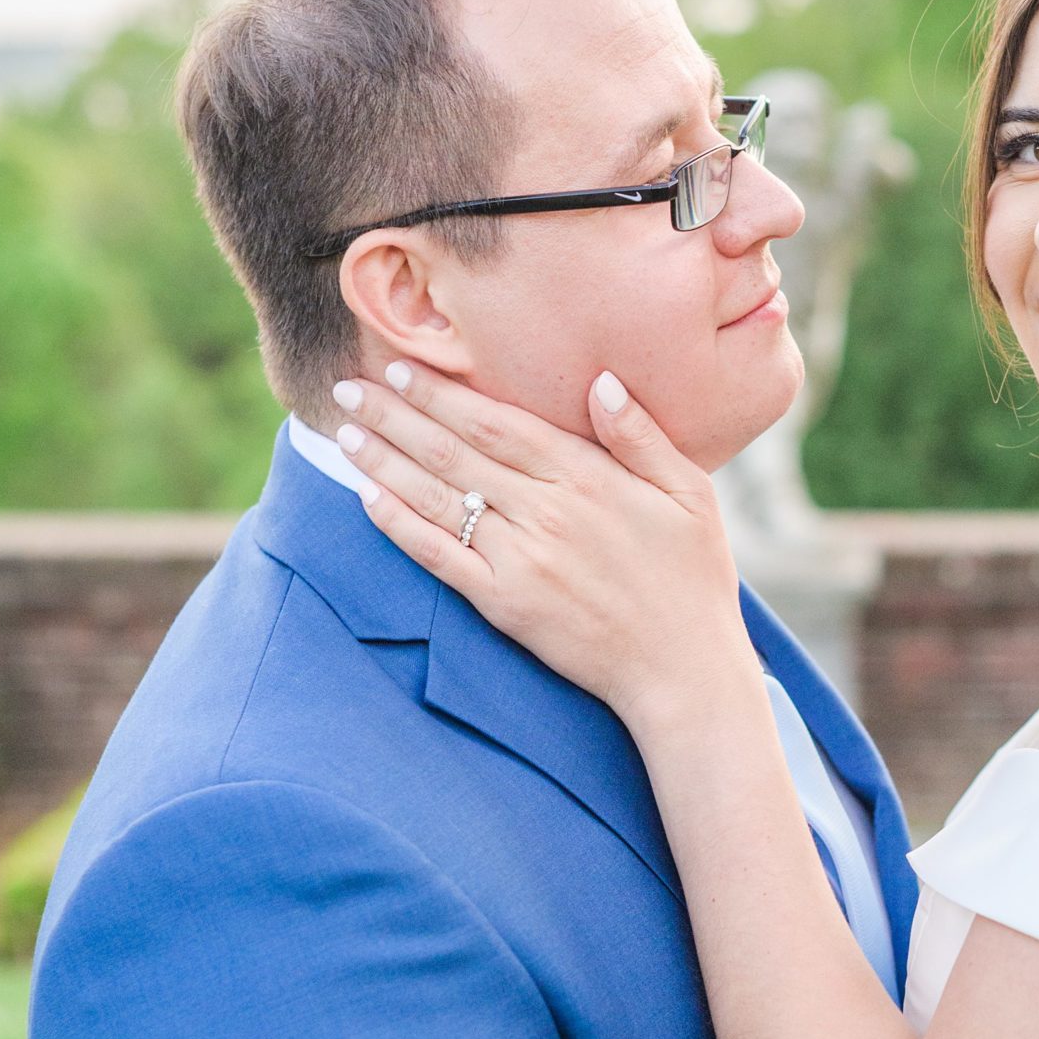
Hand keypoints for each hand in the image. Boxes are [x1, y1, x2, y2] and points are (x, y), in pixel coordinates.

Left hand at [329, 361, 752, 725]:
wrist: (684, 670)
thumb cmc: (693, 578)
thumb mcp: (689, 494)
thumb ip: (641, 435)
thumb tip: (601, 380)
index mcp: (587, 478)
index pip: (498, 424)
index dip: (445, 394)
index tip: (402, 368)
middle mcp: (545, 512)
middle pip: (454, 453)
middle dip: (395, 416)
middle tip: (348, 388)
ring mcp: (520, 560)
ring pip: (437, 499)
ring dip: (385, 463)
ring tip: (345, 433)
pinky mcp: (504, 604)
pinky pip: (440, 558)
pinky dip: (400, 526)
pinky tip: (368, 500)